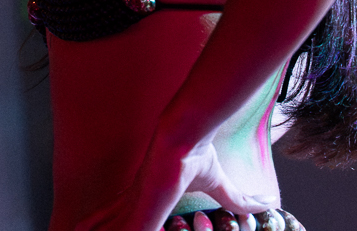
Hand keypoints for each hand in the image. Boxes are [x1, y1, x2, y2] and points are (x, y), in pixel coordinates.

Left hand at [72, 136, 274, 230]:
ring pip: (111, 229)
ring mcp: (134, 209)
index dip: (107, 221)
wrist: (185, 134)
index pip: (122, 211)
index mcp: (147, 193)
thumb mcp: (220, 185)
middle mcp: (135, 201)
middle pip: (109, 222)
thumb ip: (236, 200)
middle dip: (98, 228)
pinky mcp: (138, 216)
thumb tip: (264, 204)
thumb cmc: (199, 154)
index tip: (91, 225)